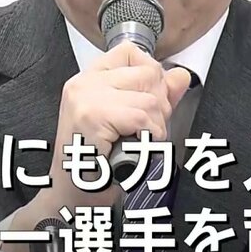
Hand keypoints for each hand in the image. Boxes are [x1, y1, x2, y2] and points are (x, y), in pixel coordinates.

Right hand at [2, 42, 191, 251]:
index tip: (149, 102)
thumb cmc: (95, 166)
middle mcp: (83, 83)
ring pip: (150, 98)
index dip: (152, 75)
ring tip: (138, 144)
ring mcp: (85, 98)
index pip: (131, 52)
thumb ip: (155, 96)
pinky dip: (149, 138)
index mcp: (88, 79)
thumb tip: (181, 76)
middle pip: (148, 72)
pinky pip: (143, 117)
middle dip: (160, 105)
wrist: (69, 199)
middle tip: (146, 131)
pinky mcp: (91, 117)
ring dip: (156, 127)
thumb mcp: (128, 123)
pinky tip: (136, 150)